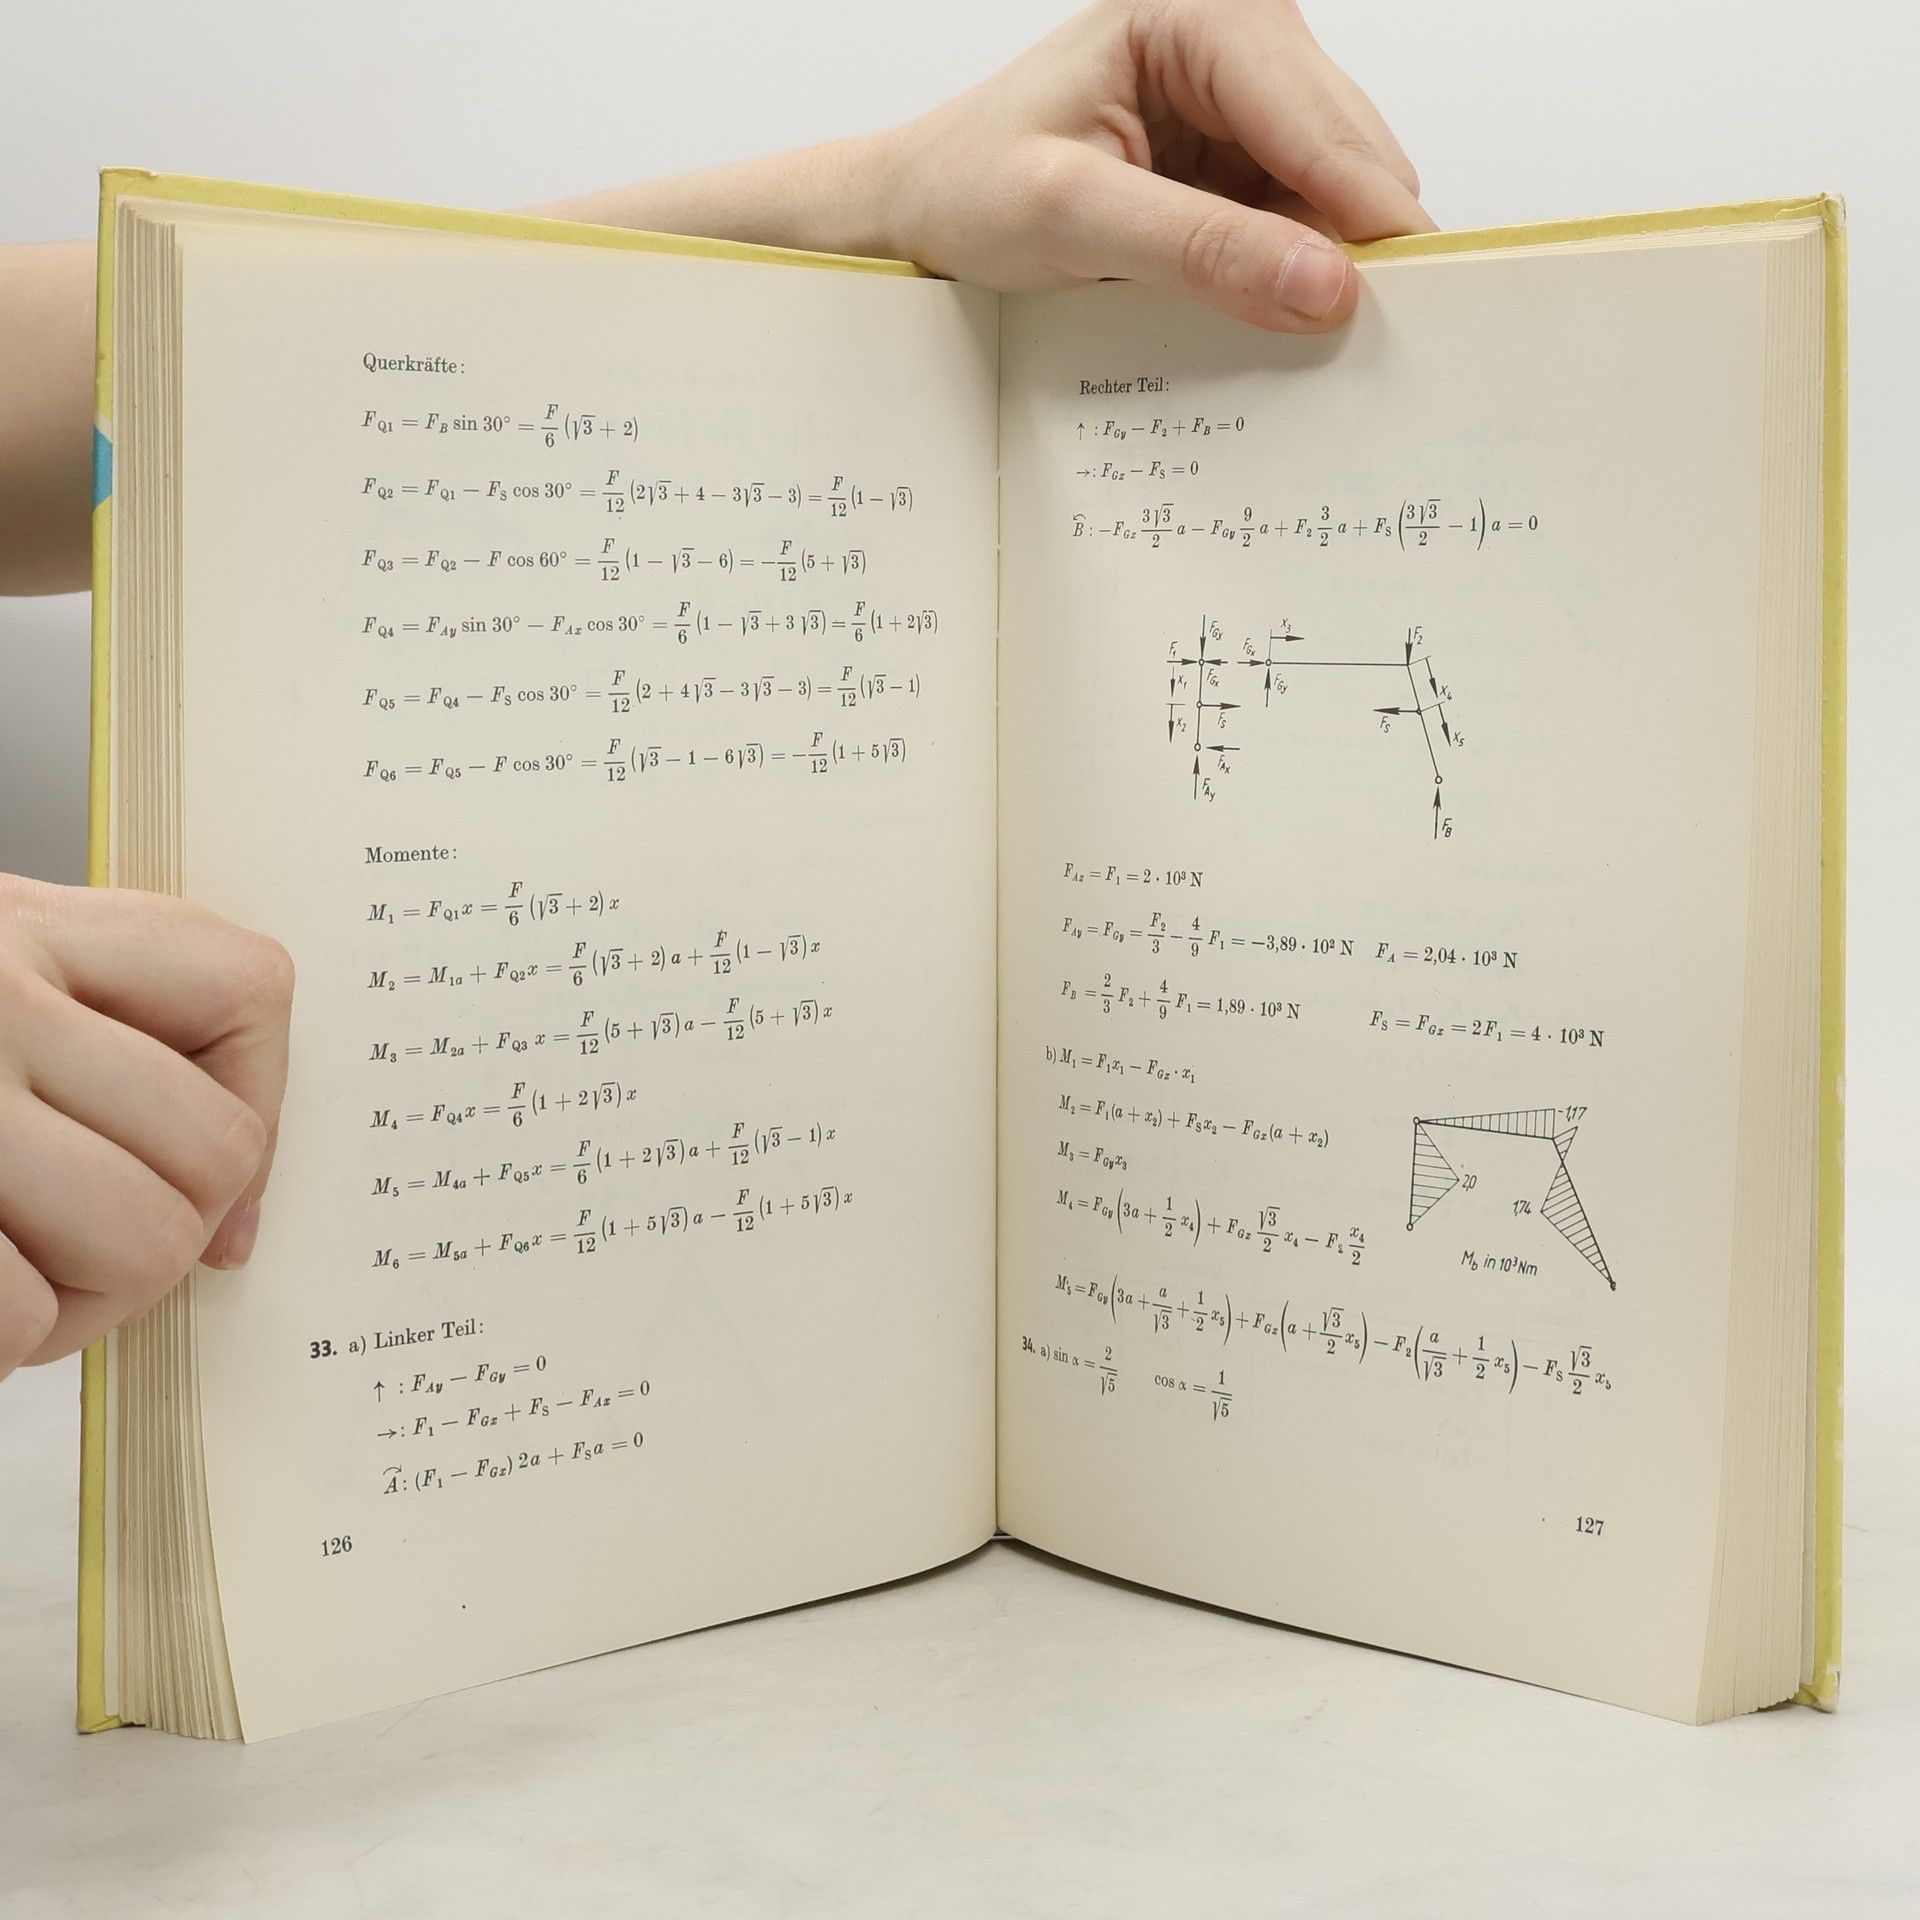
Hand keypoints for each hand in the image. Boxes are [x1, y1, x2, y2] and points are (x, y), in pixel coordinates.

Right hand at [0, 876, 292, 1379]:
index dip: (259, 1101)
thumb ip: (96, 1044)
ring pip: (149, 1241)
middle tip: (78, 1252)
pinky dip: (9, 1341)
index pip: (247, 985)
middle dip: (170, 1232)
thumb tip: (238, 1222)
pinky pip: (26, 1314)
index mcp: (23, 927)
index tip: (219, 1179)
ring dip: (87, 1300)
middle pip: (216, 1148)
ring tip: (15, 1277)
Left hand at [879, 0, 1432, 329]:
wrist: (918, 209)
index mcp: (1201, 14)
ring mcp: (1246, 102)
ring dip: (1325, 267)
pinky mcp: (1238, 160)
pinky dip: (1295, 275)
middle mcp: (1239, 39)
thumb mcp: (1072, 219)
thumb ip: (1200, 250)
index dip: (1368, 216)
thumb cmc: (966, 188)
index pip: (1321, 122)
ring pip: (1338, 196)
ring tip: (1297, 337)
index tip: (1407, 304)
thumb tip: (1325, 288)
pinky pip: (1302, 224)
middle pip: (1350, 156)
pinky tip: (1269, 315)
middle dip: (1352, 247)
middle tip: (1354, 344)